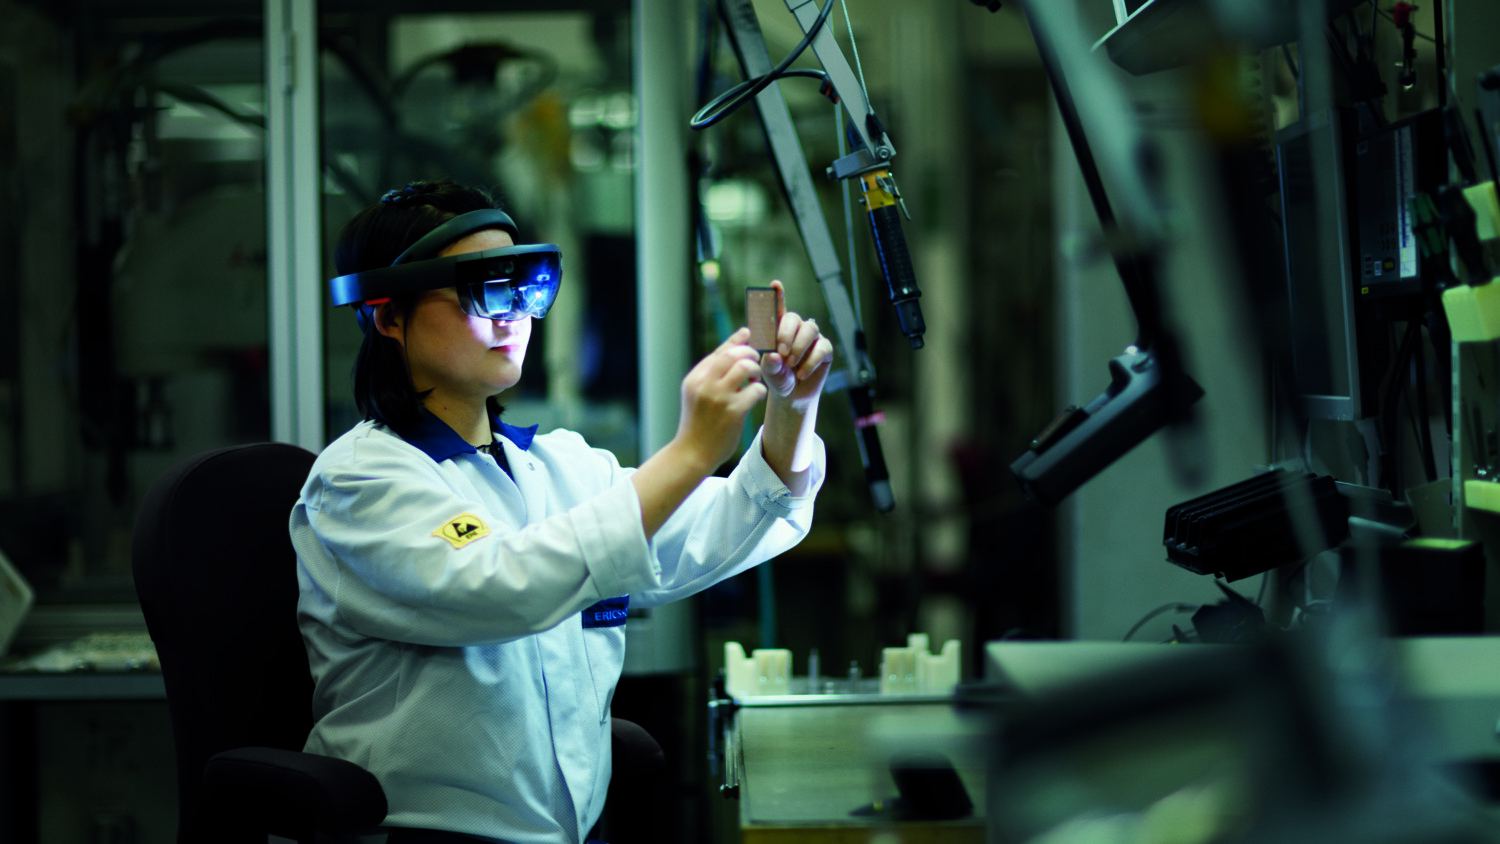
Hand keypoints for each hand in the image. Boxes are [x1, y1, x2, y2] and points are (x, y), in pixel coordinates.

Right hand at [673, 328, 767, 472]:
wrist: (693, 453)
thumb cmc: (699, 422)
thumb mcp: (696, 394)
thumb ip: (711, 374)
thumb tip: (732, 350)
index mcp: (694, 379)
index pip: (719, 351)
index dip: (736, 340)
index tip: (748, 333)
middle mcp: (704, 385)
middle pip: (733, 354)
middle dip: (749, 354)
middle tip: (754, 364)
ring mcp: (719, 398)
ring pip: (746, 367)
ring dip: (756, 371)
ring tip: (754, 380)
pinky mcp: (734, 412)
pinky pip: (756, 389)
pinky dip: (760, 390)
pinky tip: (756, 397)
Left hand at [758, 280, 832, 405]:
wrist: (793, 396)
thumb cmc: (778, 379)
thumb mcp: (770, 372)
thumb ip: (769, 364)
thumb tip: (773, 355)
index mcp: (778, 329)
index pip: (777, 309)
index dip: (778, 295)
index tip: (774, 284)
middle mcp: (796, 329)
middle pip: (794, 318)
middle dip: (786, 334)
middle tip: (781, 353)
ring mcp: (812, 338)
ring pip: (810, 329)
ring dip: (799, 347)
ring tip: (791, 364)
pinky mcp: (825, 349)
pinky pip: (822, 347)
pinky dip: (811, 361)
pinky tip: (802, 373)